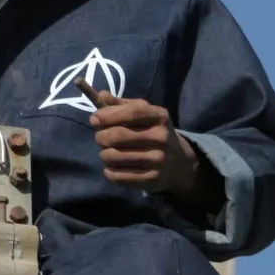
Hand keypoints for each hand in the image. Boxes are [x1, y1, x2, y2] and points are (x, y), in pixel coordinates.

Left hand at [75, 80, 200, 196]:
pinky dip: (109, 171)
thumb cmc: (153, 132)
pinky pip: (118, 176)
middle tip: (101, 138)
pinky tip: (113, 167)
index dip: (108, 116)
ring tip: (108, 153)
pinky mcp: (152, 179)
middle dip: (101, 136)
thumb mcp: (144, 113)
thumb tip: (100, 95)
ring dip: (104, 155)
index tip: (94, 119)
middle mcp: (160, 137)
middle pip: (117, 136)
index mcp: (159, 116)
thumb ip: (121, 104)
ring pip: (113, 157)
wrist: (180, 162)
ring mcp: (157, 160)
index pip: (131, 113)